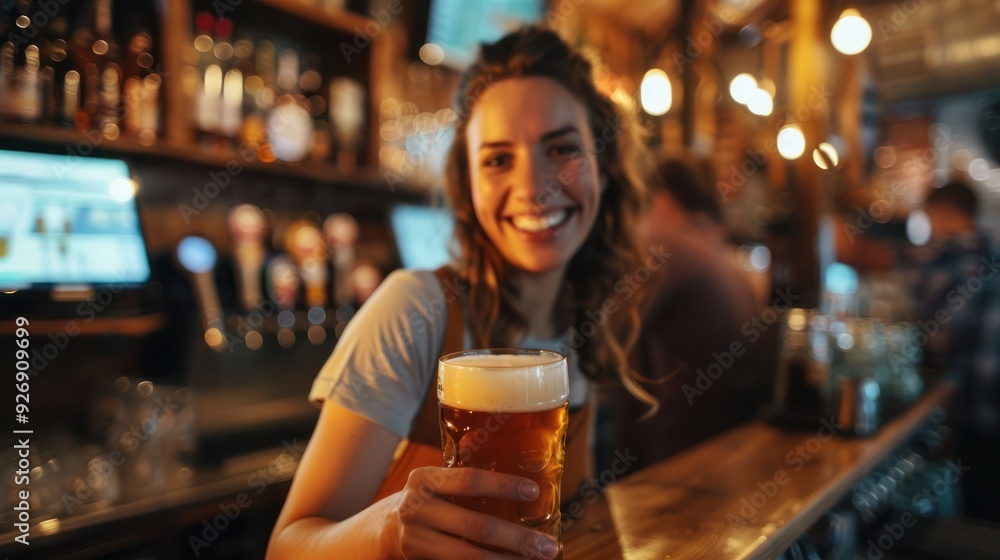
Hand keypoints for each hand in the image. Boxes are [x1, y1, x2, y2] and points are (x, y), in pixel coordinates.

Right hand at [385, 466, 559, 559]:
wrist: (387, 529)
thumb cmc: (428, 498)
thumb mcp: (437, 479)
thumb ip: (465, 473)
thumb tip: (516, 453)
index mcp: (425, 479)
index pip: (469, 480)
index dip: (503, 485)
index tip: (533, 491)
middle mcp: (417, 509)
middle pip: (476, 526)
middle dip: (517, 538)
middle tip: (547, 545)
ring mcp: (416, 540)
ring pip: (470, 556)